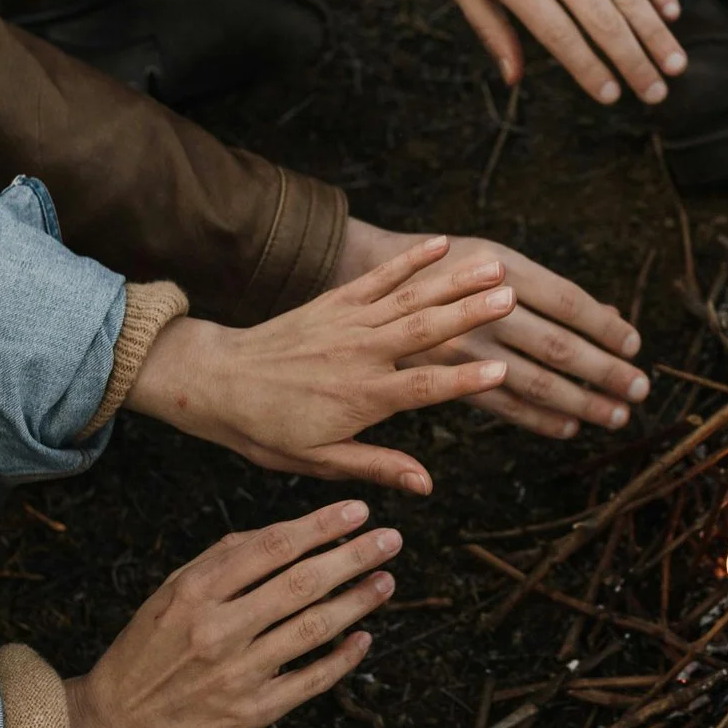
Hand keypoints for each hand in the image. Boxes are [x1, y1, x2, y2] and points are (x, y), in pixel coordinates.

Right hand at [62, 502, 396, 727]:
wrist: (115, 725)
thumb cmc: (145, 651)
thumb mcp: (169, 593)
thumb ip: (220, 559)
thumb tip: (279, 534)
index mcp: (196, 592)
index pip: (272, 547)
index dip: (321, 527)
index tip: (358, 511)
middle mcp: (219, 630)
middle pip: (302, 584)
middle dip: (353, 557)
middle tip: (391, 539)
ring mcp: (239, 673)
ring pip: (314, 628)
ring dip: (358, 601)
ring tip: (386, 581)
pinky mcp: (253, 712)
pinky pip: (311, 680)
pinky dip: (343, 658)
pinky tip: (364, 637)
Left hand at [124, 234, 512, 491]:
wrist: (218, 382)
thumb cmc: (268, 429)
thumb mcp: (319, 461)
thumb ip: (377, 466)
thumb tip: (427, 485)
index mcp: (361, 397)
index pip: (423, 388)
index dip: (464, 380)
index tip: (503, 371)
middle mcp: (360, 354)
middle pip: (424, 332)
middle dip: (470, 313)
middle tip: (510, 297)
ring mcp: (347, 323)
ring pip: (410, 299)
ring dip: (454, 281)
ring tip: (494, 265)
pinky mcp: (335, 302)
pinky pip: (378, 277)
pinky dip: (409, 260)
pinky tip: (441, 243)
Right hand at [333, 219, 646, 437]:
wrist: (365, 275)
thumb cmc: (445, 264)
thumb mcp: (496, 259)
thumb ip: (551, 291)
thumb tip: (612, 318)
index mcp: (504, 271)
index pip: (570, 304)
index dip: (606, 328)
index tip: (635, 346)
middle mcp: (486, 310)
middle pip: (560, 346)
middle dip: (606, 371)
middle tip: (641, 389)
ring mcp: (465, 347)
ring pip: (536, 381)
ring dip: (582, 401)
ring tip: (616, 414)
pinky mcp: (446, 378)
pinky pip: (503, 407)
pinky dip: (540, 418)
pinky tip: (568, 427)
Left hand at [377, 0, 685, 105]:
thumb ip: (489, 28)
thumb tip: (514, 79)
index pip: (560, 34)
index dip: (589, 69)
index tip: (611, 97)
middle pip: (603, 19)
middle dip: (634, 62)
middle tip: (657, 95)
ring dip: (655, 32)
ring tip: (676, 66)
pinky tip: (670, 15)